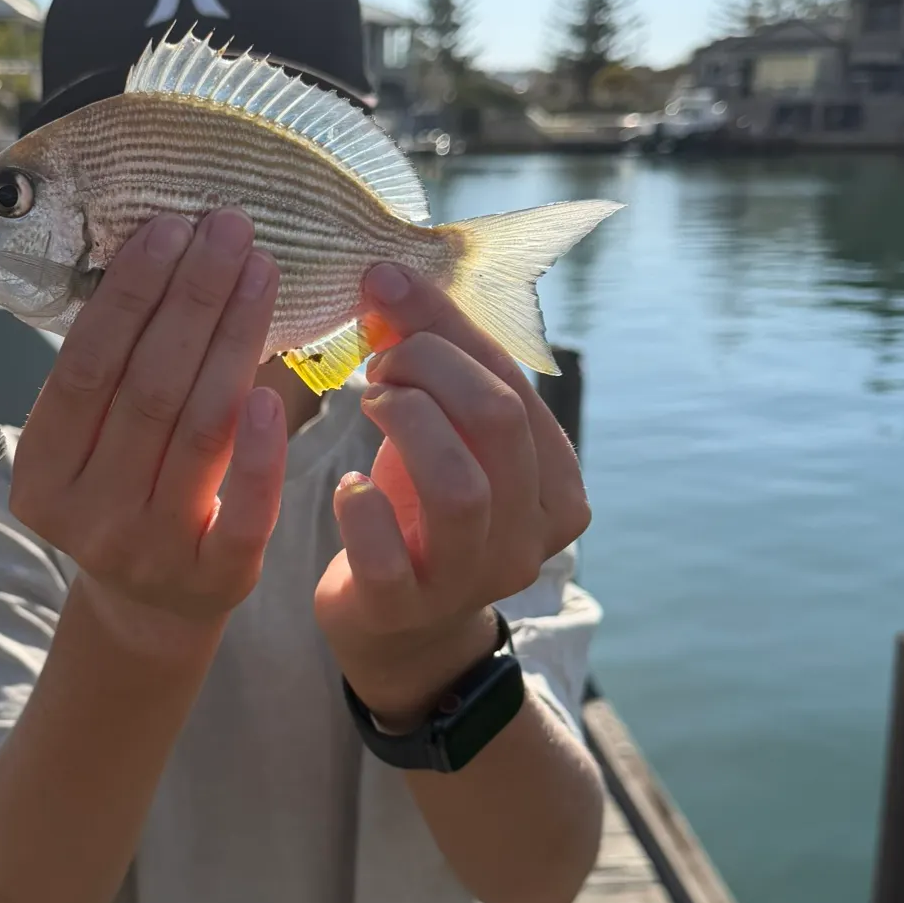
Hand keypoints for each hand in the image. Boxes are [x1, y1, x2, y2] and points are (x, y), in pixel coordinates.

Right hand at [9, 210, 287, 659]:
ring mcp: (151, 549)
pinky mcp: (217, 578)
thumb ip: (113, 373)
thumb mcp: (89, 445)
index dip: (130, 295)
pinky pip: (243, 509)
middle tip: (228, 228)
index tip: (169, 229)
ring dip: (234, 338)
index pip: (87, 368)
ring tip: (260, 269)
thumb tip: (161, 252)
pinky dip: (260, 451)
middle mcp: (89, 513)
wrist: (151, 608)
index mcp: (42, 471)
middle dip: (193, 298)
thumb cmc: (124, 493)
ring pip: (199, 429)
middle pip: (149, 389)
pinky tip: (274, 387)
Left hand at [314, 263, 591, 726]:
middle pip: (497, 422)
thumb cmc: (420, 506)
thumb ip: (432, 361)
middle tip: (380, 361)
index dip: (445, 324)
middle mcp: (530, 534)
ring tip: (369, 405)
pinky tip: (349, 484)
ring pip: (460, 486)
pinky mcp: (407, 610)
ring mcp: (472, 578)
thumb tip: (390, 280)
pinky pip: (389, 555)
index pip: (511, 382)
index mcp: (555, 481)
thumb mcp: (443, 432)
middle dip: (428, 368)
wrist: (395, 623)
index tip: (386, 282)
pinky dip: (360, 506)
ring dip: (405, 425)